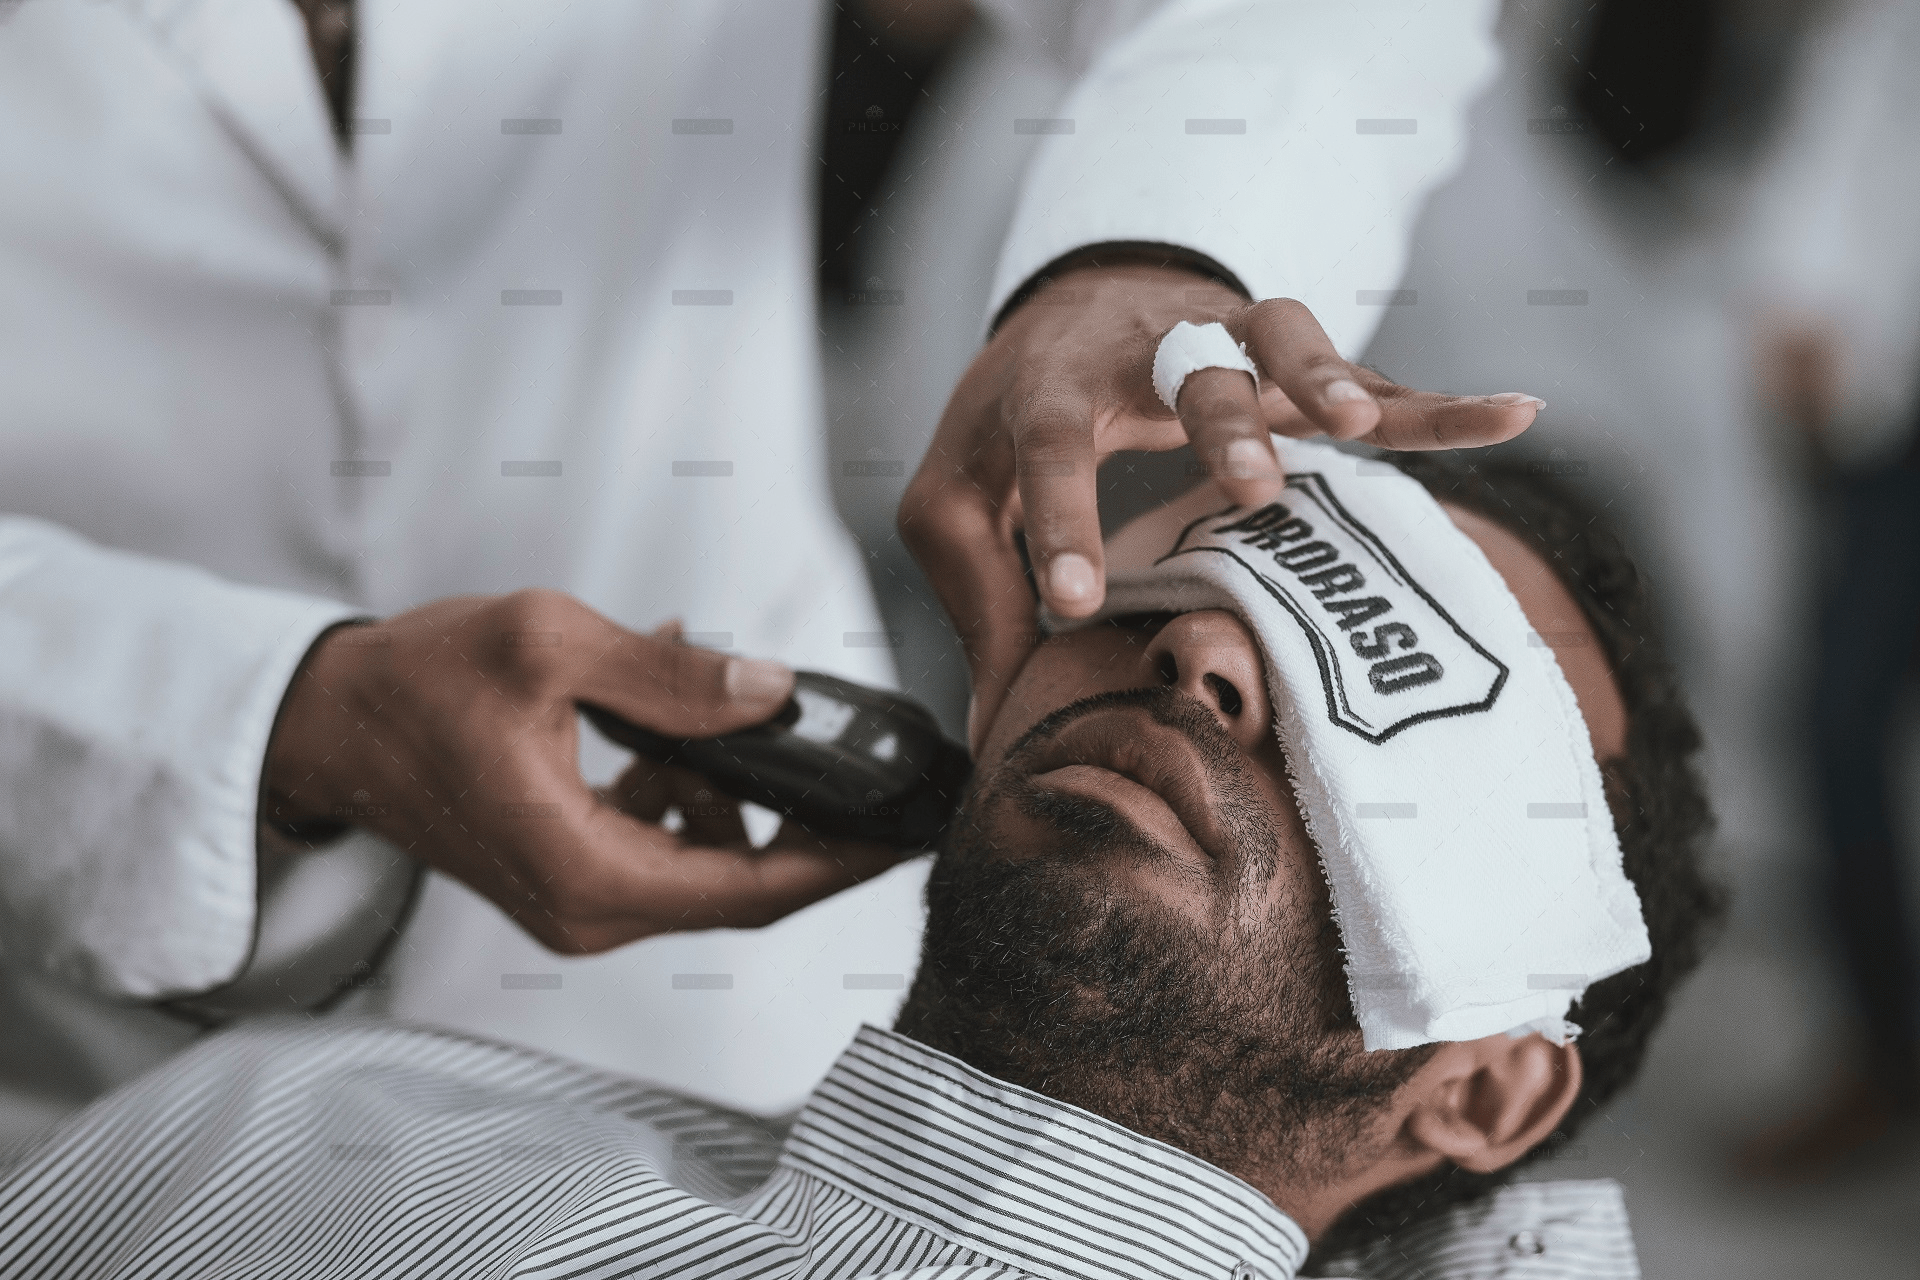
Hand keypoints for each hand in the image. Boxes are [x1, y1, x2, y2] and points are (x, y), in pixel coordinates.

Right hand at [263, 592, 901, 952]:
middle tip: (867, 763)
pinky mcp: (571, 876)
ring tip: (716, 703)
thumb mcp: (550, 646)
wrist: (330, 722)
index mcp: (588, 875)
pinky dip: (685, 785)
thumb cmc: (419, 684)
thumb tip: (773, 689)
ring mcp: (579, 902)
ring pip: (705, 859)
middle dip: (809, 822)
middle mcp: (589, 911)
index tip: (908, 831)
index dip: (841, 862)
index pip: (751, 891)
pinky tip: (670, 719)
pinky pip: (663, 842)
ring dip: (733, 786)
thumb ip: (671, 676)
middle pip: (741, 884)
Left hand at [898, 260, 1544, 750]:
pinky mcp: (1288, 364)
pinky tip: (1514, 413)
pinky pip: (1375, 375)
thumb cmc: (1007, 419)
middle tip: (1250, 487)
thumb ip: (971, 594)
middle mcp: (1144, 348)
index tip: (1070, 603)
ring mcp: (1225, 344)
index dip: (1060, 518)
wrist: (1073, 305)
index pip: (1048, 445)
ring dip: (1326, 376)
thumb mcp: (953, 498)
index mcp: (1051, 385)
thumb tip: (994, 721)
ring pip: (1283, 340)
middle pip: (1187, 368)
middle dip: (1221, 423)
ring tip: (1358, 425)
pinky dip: (1439, 400)